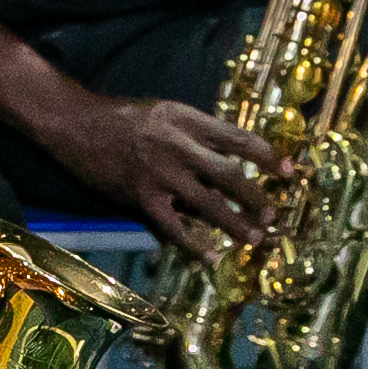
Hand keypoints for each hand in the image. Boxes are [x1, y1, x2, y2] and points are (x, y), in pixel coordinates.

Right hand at [46, 95, 278, 255]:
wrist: (78, 124)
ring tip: (254, 238)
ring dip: (235, 223)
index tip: (289, 170)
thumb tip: (230, 153)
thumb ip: (196, 131)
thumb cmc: (123, 116)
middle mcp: (180, 145)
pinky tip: (210, 257)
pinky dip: (194, 245)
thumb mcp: (166, 111)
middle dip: (256, 197)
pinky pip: (174, 227)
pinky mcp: (142, 197)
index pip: (238, 138)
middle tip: (273, 214)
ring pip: (208, 203)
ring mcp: (161, 173)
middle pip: (230, 174)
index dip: (267, 156)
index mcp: (188, 120)